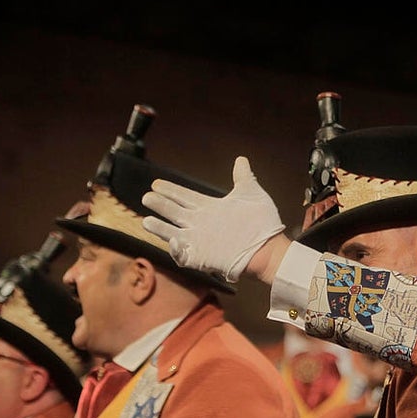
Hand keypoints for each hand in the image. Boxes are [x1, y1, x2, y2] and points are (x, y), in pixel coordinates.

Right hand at [141, 156, 285, 282]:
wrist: (270, 249)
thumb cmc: (262, 223)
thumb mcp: (251, 194)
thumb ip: (243, 177)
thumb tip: (241, 159)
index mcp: (209, 209)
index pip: (184, 197)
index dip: (170, 190)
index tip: (156, 183)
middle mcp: (201, 224)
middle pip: (174, 213)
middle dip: (160, 205)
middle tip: (147, 197)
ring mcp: (199, 242)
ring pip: (173, 233)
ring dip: (160, 228)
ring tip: (147, 221)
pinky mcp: (201, 258)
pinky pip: (183, 255)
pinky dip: (176, 250)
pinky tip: (173, 240)